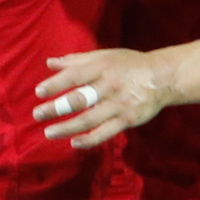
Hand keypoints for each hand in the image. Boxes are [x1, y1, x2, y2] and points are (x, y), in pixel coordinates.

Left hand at [31, 48, 175, 148]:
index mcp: (102, 67)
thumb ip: (76, 61)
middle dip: (56, 108)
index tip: (39, 92)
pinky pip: (105, 132)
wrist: (162, 77)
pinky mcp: (128, 119)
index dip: (56, 84)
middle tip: (37, 114)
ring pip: (89, 119)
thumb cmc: (129, 64)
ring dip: (67, 128)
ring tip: (48, 132)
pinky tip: (74, 143)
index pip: (74, 76)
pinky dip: (89, 139)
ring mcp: (119, 104)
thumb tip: (49, 63)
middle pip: (79, 99)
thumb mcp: (104, 56)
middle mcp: (110, 85)